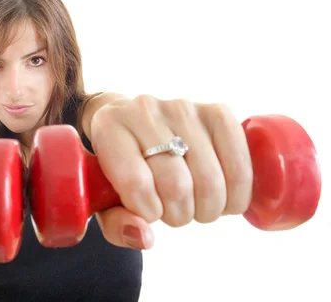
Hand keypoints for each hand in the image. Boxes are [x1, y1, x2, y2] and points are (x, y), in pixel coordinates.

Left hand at [89, 95, 253, 248]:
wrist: (136, 127)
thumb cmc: (120, 169)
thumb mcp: (106, 199)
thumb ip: (117, 224)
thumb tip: (145, 238)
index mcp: (108, 126)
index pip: (135, 182)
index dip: (148, 211)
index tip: (149, 212)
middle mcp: (144, 109)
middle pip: (176, 184)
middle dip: (179, 214)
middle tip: (174, 212)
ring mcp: (183, 107)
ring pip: (209, 179)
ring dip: (208, 208)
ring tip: (196, 205)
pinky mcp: (217, 111)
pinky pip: (240, 163)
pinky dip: (238, 193)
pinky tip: (224, 197)